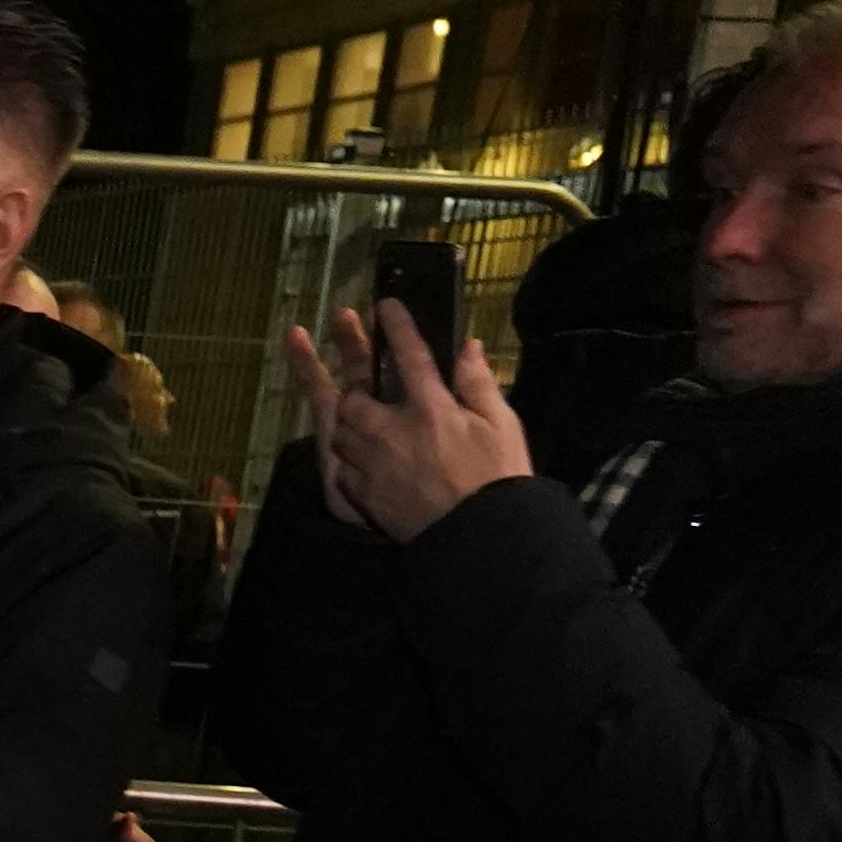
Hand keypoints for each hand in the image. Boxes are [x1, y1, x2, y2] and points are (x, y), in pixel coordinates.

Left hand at [288, 300, 531, 541]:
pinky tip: (362, 462)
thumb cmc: (499, 478)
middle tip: (363, 383)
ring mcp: (373, 465)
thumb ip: (478, 383)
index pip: (410, 356)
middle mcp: (393, 433)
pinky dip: (348, 462)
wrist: (482, 538)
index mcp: (431, 410)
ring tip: (361, 422)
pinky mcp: (363, 495)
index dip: (398, 326)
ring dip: (347, 424)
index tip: (386, 303)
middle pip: (353, 398)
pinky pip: (342, 470)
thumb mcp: (501, 424)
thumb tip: (465, 347)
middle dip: (353, 386)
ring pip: (340, 433)